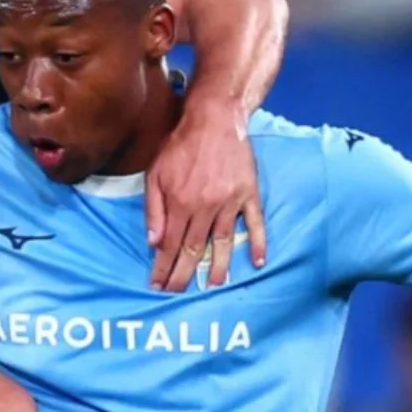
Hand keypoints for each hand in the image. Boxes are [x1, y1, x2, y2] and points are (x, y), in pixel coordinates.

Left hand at [147, 99, 265, 290]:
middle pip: (194, 249)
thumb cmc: (180, 144)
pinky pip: (255, 223)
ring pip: (223, 242)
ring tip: (212, 285)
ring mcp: (230, 202)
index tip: (157, 285)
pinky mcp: (248, 194)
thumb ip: (154, 209)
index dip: (163, 267)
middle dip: (183, 274)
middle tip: (177, 293)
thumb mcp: (155, 173)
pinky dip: (258, 243)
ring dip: (217, 266)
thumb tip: (153, 242)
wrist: (214, 118)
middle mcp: (205, 207)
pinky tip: (258, 262)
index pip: (170, 245)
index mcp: (180, 203)